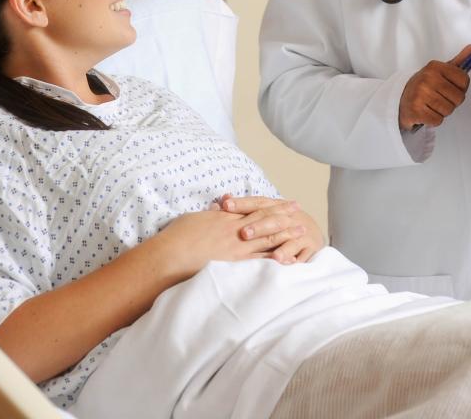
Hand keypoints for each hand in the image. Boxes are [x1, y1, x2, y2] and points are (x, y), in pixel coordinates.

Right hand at [158, 209, 287, 281]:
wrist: (169, 256)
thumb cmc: (177, 237)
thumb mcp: (195, 218)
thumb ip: (210, 215)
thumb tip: (218, 209)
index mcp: (225, 217)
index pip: (254, 209)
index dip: (271, 206)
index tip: (284, 203)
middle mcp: (234, 230)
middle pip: (265, 220)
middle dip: (284, 216)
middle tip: (299, 212)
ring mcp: (236, 248)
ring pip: (267, 239)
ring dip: (286, 235)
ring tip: (301, 232)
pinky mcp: (235, 265)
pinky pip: (261, 262)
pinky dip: (276, 260)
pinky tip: (289, 259)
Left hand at [219, 194, 324, 262]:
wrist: (310, 231)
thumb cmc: (278, 223)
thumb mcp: (264, 212)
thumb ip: (244, 209)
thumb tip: (222, 200)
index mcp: (274, 207)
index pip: (257, 203)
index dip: (242, 204)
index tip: (225, 205)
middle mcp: (288, 217)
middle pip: (272, 220)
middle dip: (258, 227)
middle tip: (243, 233)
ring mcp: (300, 232)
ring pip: (289, 238)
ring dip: (280, 246)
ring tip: (272, 255)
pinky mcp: (309, 247)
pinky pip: (303, 254)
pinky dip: (295, 258)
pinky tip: (288, 263)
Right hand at [398, 44, 470, 129]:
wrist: (400, 98)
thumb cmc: (423, 86)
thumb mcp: (439, 71)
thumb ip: (458, 61)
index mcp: (435, 67)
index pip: (464, 80)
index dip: (460, 87)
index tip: (449, 87)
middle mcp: (427, 78)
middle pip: (459, 98)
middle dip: (451, 101)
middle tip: (439, 97)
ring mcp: (420, 94)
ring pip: (449, 110)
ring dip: (442, 111)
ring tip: (432, 105)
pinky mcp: (416, 110)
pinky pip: (438, 120)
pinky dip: (433, 120)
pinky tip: (426, 112)